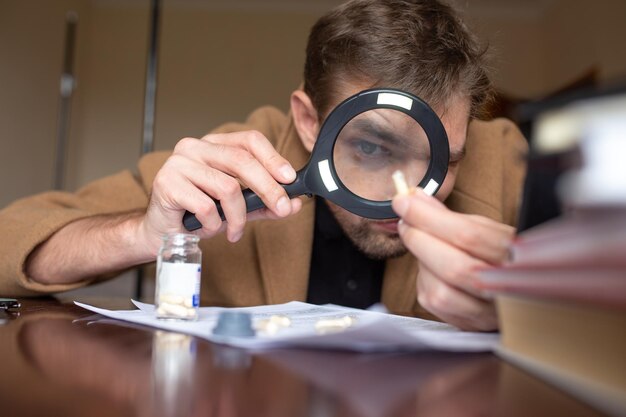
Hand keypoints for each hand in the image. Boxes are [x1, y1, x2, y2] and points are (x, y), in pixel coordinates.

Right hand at [139, 130, 301, 253]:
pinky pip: (205, 206)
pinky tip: (208, 229)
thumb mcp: (238, 207)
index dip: (273, 158)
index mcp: (213, 145)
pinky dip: (214, 224)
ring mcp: (178, 163)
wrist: (161, 231)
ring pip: (227, 187)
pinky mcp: (166, 183)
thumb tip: (295, 202)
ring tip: (235, 231)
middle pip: (241, 160)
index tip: (290, 178)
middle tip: (282, 208)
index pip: (249, 140)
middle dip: (268, 187)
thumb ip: (265, 203)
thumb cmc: (197, 213)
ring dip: (238, 216)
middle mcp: (195, 147)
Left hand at [392, 191, 513, 330]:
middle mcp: (506, 288)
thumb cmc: (499, 254)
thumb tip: (414, 198)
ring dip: (422, 264)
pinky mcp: (470, 325)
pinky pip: (434, 304)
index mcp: (516, 254)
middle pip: (454, 267)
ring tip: (423, 247)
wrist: (520, 291)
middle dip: (420, 241)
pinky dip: (425, 282)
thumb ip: (449, 216)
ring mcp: (489, 312)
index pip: (468, 235)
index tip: (405, 202)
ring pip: (441, 292)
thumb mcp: (485, 228)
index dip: (430, 217)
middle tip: (405, 222)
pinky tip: (431, 270)